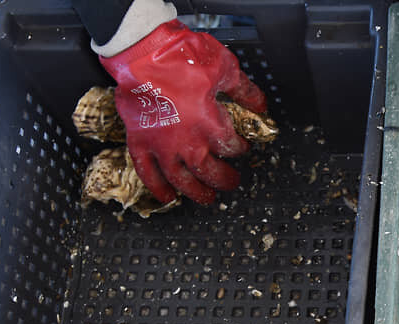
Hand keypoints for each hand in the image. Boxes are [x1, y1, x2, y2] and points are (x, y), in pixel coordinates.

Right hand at [99, 20, 266, 203]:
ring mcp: (160, 144)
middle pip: (209, 171)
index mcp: (210, 124)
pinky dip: (157, 187)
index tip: (243, 147)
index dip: (240, 148)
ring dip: (195, 192)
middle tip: (231, 183)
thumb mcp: (224, 69)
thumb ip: (244, 91)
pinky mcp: (139, 140)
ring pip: (180, 179)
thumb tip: (260, 105)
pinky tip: (166, 198)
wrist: (141, 49)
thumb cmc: (181, 56)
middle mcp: (186, 141)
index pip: (231, 146)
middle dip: (223, 179)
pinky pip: (147, 172)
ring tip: (206, 199)